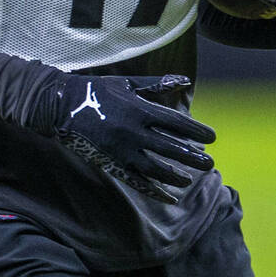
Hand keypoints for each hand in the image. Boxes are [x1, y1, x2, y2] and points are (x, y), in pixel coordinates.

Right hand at [44, 73, 215, 203]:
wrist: (62, 106)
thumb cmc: (98, 90)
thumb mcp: (128, 83)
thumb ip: (157, 84)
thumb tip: (186, 80)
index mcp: (139, 110)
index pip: (175, 123)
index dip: (196, 131)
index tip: (212, 137)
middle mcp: (132, 132)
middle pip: (169, 148)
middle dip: (192, 157)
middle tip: (210, 163)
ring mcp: (121, 151)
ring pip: (155, 168)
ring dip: (175, 176)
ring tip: (191, 179)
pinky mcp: (111, 164)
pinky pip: (136, 181)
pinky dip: (153, 190)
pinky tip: (169, 196)